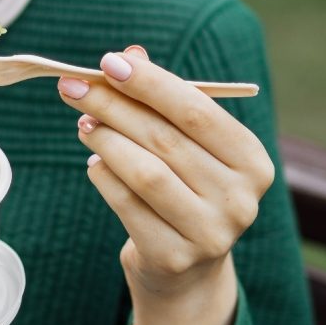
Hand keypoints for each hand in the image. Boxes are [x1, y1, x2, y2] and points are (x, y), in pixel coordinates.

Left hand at [57, 46, 273, 324]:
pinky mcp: (174, 257)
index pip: (196, 111)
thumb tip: (128, 54)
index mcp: (251, 161)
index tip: (108, 62)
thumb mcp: (183, 144)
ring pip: (144, 172)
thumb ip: (161, 100)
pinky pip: (126, 204)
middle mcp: (239, 199)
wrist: (185, 270)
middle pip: (165, 138)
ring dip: (105, 140)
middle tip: (74, 88)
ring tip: (83, 124)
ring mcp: (210, 233)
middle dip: (114, 106)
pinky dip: (103, 177)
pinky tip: (94, 163)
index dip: (150, 83)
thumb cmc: (183, 188)